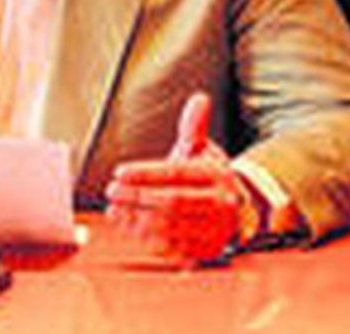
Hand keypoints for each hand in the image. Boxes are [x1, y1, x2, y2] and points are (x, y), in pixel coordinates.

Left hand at [105, 92, 246, 265]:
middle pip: (172, 202)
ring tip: (113, 208)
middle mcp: (219, 204)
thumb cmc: (210, 178)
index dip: (145, 174)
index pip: (176, 173)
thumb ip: (194, 127)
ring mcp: (214, 230)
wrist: (239, 212)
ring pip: (169, 227)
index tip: (119, 172)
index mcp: (216, 176)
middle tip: (110, 190)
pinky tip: (127, 224)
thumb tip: (198, 99)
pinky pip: (172, 248)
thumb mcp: (204, 151)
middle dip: (136, 197)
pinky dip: (145, 237)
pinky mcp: (205, 251)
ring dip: (136, 219)